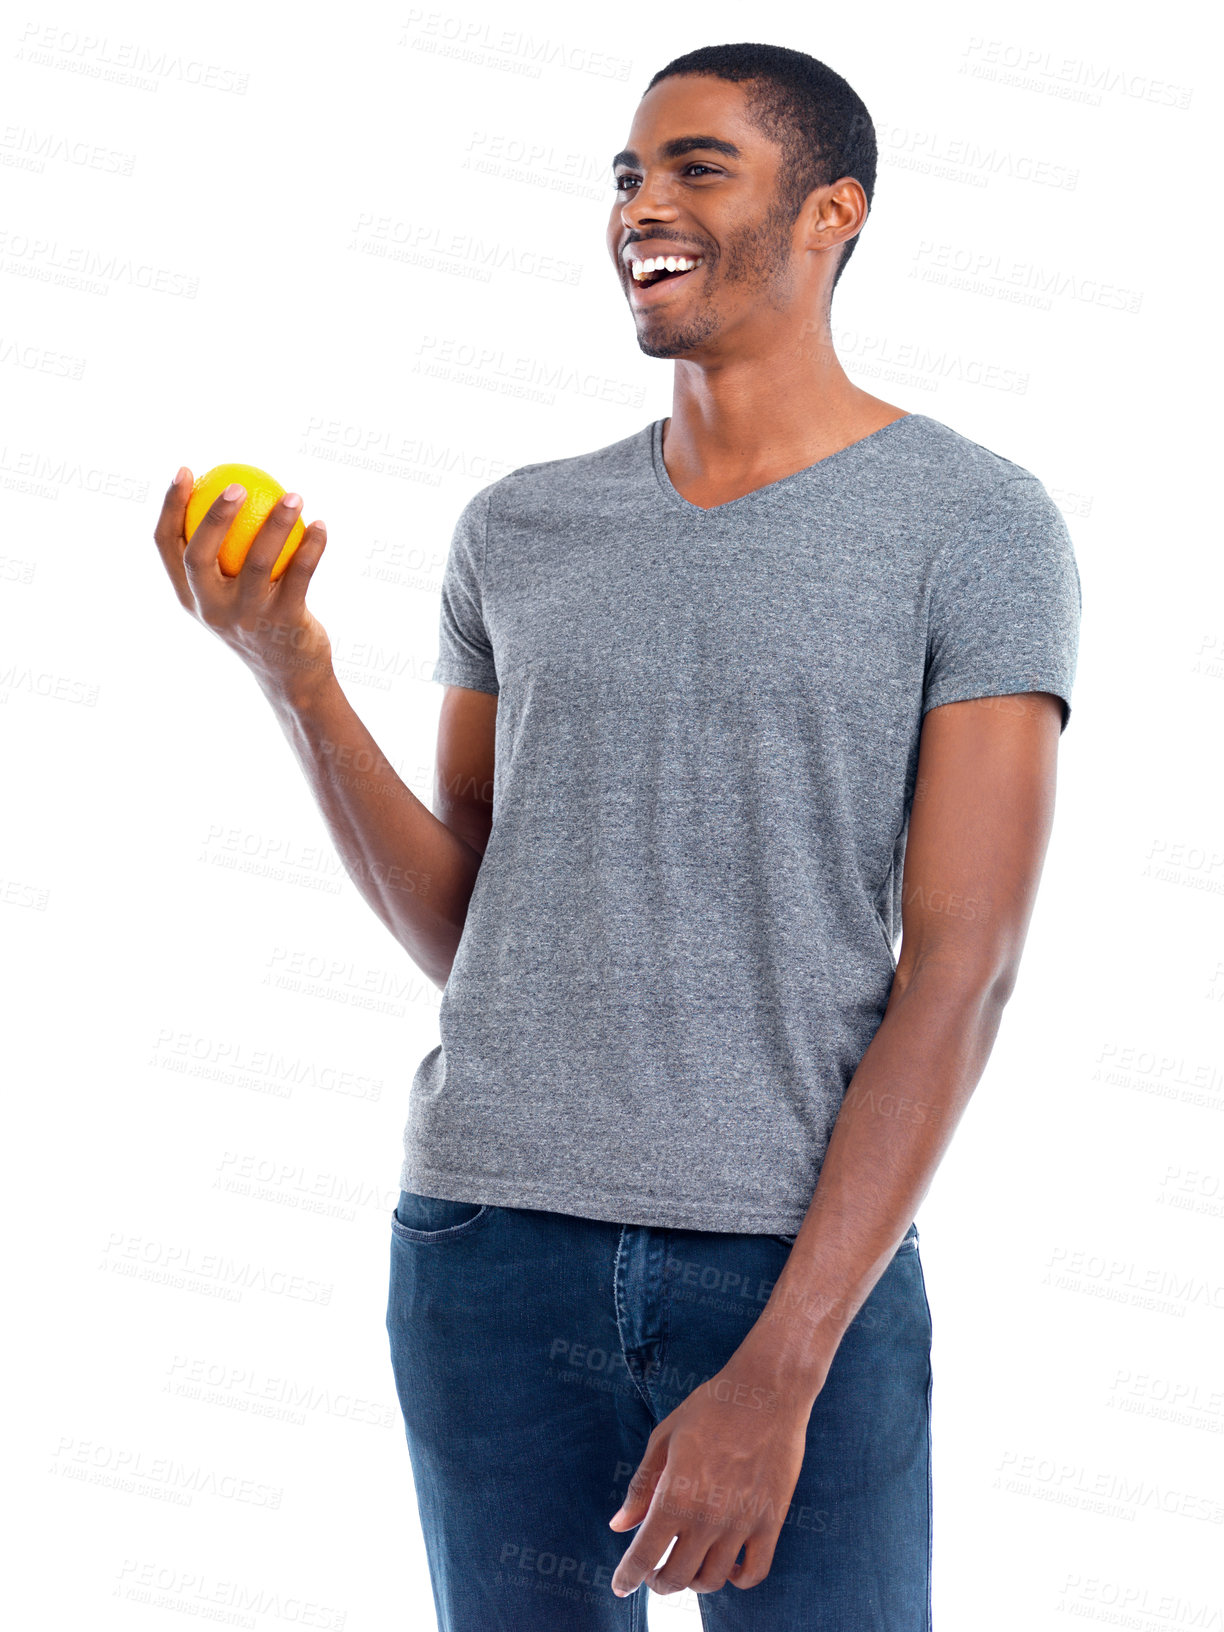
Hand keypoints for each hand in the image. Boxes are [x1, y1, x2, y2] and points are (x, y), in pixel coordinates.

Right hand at [154, 469, 333, 707]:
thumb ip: (220, 558)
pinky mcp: (283, 623)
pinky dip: (313, 547)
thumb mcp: (228, 595)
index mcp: (190, 597)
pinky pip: (300, 575)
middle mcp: (212, 608)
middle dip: (214, 516)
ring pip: (257, 561)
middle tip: (238, 484)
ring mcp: (246, 618)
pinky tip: (321, 525)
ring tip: (294, 495)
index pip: (167, 546)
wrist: (290, 676)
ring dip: (278, 523)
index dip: (169, 506)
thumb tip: (225, 490)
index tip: (185, 470)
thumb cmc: (258, 621)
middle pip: (199, 556)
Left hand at [608, 1349, 815, 1598]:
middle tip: (655, 1571)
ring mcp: (741, 1523)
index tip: (621, 1586)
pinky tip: (728, 1565)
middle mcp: (707, 1518)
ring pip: (712, 1579)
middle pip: (677, 1576)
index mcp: (675, 1496)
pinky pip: (755, 1573)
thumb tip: (618, 1526)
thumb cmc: (710, 1408)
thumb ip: (641, 1486)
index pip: (644, 1555)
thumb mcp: (664, 1438)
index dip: (628, 1577)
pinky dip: (738, 1580)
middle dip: (659, 1582)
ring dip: (694, 1581)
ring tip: (688, 1564)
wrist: (766, 1391)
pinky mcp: (770, 1522)